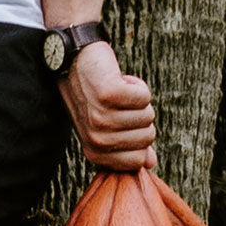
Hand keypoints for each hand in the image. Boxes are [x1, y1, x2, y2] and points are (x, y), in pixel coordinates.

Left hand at [59, 40, 156, 171]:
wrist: (75, 63)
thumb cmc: (94, 97)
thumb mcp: (107, 126)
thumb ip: (129, 146)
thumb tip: (151, 163)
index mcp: (95, 153)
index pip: (138, 161)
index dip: (140, 138)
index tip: (123, 122)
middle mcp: (96, 139)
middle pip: (147, 137)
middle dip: (141, 117)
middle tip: (119, 104)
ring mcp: (101, 117)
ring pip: (148, 116)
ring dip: (138, 99)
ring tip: (118, 92)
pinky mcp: (109, 94)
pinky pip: (144, 96)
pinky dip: (137, 85)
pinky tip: (120, 80)